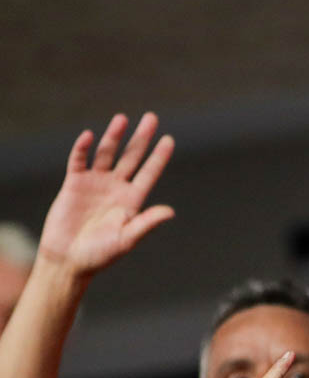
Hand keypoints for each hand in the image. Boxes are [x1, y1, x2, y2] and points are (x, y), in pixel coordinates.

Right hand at [37, 113, 175, 278]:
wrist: (69, 259)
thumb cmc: (101, 254)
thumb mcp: (127, 238)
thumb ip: (147, 223)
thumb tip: (170, 211)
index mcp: (132, 200)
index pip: (149, 173)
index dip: (159, 156)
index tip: (169, 139)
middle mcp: (116, 188)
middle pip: (131, 157)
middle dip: (141, 138)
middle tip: (151, 118)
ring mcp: (95, 183)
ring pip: (107, 154)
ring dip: (114, 137)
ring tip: (122, 119)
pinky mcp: (74, 184)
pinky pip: (79, 161)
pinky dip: (82, 148)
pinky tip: (88, 136)